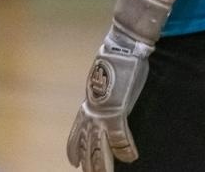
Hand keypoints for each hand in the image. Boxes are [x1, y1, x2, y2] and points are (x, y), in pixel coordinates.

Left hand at [68, 0, 175, 170]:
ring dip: (103, 164)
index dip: (74, 147)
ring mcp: (104, 112)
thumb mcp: (105, 79)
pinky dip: (126, 150)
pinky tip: (132, 158)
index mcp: (89, 102)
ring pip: (100, 147)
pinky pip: (121, 139)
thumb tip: (109, 94)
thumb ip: (105, 91)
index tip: (73, 162)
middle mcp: (92, 110)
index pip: (77, 132)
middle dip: (88, 163)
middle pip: (87, 144)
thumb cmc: (118, 57)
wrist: (124, 45)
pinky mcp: (118, 112)